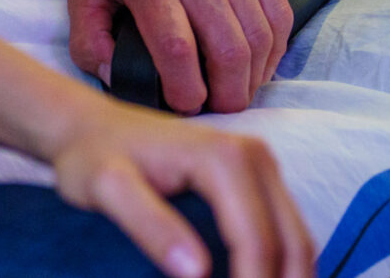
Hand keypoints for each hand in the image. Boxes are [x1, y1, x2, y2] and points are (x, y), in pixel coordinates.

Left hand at [50, 93, 310, 277]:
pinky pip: (285, 234)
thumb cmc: (94, 156)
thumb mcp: (106, 189)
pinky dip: (279, 269)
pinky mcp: (259, 180)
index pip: (258, 245)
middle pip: (293, 246)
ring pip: (298, 243)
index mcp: (226, 159)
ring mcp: (262, 166)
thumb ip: (149, 225)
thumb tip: (197, 272)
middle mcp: (256, 157)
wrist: (92, 127)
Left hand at [70, 0, 292, 114]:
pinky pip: (278, 12)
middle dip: (227, 95)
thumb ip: (88, 38)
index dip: (186, 91)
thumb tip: (115, 77)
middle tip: (216, 107)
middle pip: (229, 50)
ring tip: (234, 90)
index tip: (183, 104)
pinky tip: (256, 63)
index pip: (178, 50)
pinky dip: (274, 48)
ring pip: (259, 36)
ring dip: (252, 77)